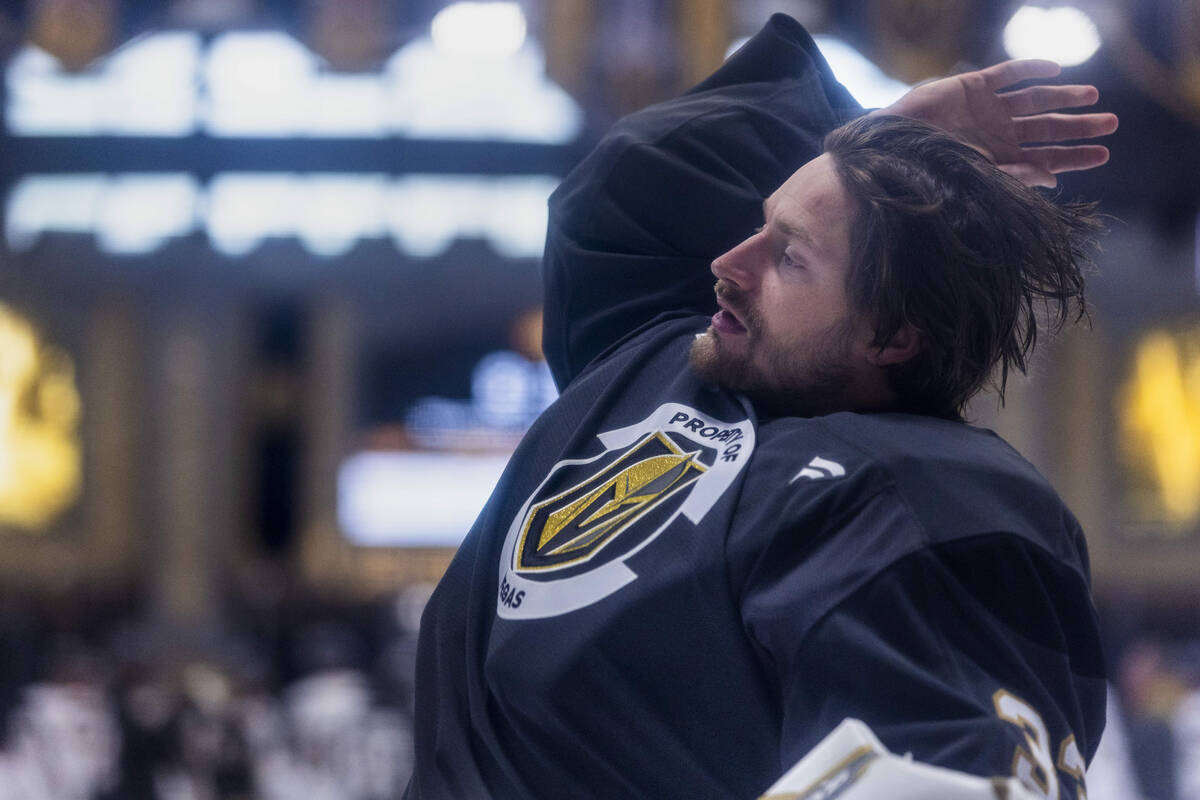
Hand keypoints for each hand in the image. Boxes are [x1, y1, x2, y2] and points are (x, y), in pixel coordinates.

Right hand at [872, 60, 1117, 187]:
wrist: (889, 145)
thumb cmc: (927, 169)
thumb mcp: (974, 175)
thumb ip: (1012, 175)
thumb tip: (1052, 179)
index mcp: (1000, 159)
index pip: (1045, 158)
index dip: (1074, 157)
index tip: (1104, 154)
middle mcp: (998, 133)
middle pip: (1047, 128)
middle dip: (1079, 126)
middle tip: (1111, 123)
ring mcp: (987, 108)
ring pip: (1034, 99)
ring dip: (1063, 96)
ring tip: (1091, 95)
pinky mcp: (971, 85)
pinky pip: (1007, 74)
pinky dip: (1030, 69)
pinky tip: (1055, 69)